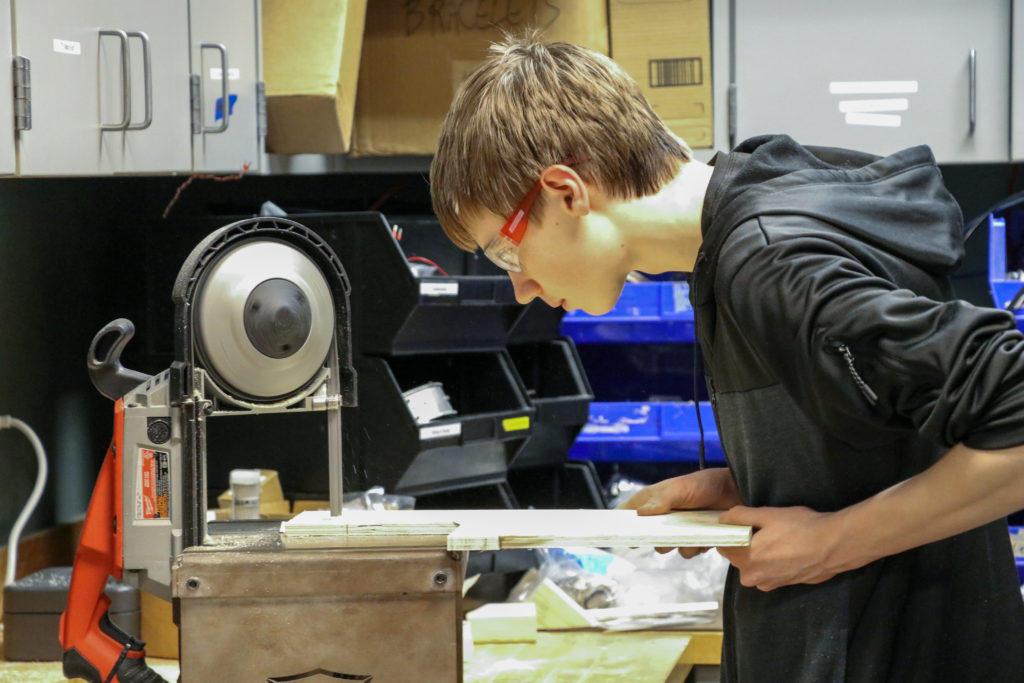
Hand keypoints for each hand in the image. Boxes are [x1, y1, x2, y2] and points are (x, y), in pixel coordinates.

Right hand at [618, 468, 741, 557]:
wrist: (737, 492)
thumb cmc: (707, 484)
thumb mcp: (682, 487)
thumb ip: (662, 499)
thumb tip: (640, 513)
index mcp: (656, 500)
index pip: (631, 511)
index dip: (621, 522)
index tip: (613, 533)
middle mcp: (666, 515)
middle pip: (648, 534)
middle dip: (653, 539)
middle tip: (662, 538)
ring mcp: (681, 528)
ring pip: (668, 546)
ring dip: (677, 545)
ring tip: (690, 535)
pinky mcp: (696, 538)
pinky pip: (688, 551)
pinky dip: (694, 548)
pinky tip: (704, 539)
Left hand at [716, 505, 846, 590]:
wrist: (834, 546)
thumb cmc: (800, 528)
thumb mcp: (767, 514)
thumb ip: (739, 516)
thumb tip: (722, 519)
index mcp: (745, 559)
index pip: (723, 545)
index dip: (730, 532)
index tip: (741, 523)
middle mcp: (753, 577)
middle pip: (737, 556)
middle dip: (745, 543)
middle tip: (764, 528)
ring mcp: (769, 584)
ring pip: (753, 565)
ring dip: (759, 553)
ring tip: (778, 538)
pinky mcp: (784, 585)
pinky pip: (768, 572)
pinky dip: (772, 562)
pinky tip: (787, 549)